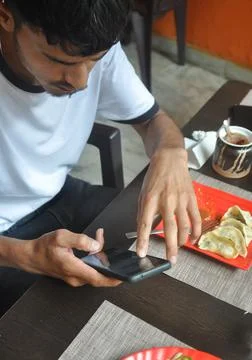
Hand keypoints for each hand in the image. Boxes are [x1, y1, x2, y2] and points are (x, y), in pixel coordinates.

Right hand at [22, 228, 120, 286]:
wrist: (31, 256)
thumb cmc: (44, 247)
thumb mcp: (62, 237)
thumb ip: (80, 240)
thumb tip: (96, 245)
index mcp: (73, 268)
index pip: (98, 279)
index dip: (112, 279)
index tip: (124, 277)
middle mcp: (76, 277)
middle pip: (99, 274)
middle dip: (108, 262)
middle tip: (109, 247)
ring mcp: (74, 278)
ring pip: (94, 271)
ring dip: (100, 258)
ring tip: (98, 240)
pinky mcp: (74, 275)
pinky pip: (89, 270)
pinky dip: (94, 259)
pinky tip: (92, 247)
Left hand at [136, 148, 200, 263]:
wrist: (170, 159)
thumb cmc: (154, 177)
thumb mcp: (143, 193)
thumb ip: (142, 212)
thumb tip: (142, 230)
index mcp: (150, 199)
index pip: (145, 224)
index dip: (143, 240)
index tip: (141, 253)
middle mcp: (166, 201)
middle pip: (169, 229)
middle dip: (170, 247)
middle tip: (170, 260)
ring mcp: (180, 199)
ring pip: (184, 225)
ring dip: (183, 241)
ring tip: (179, 248)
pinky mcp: (191, 198)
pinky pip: (196, 218)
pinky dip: (196, 231)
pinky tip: (193, 239)